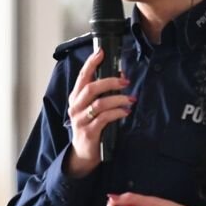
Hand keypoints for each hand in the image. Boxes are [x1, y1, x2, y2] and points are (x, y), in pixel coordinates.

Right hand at [65, 48, 135, 177]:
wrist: (83, 153)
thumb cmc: (90, 126)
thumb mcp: (93, 108)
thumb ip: (103, 93)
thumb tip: (121, 76)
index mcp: (75, 97)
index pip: (82, 76)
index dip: (91, 63)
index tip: (101, 52)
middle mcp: (75, 107)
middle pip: (91, 88)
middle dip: (110, 81)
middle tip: (126, 81)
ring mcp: (80, 120)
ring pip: (99, 103)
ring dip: (118, 99)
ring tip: (130, 99)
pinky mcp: (89, 132)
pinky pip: (104, 119)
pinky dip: (117, 113)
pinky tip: (126, 111)